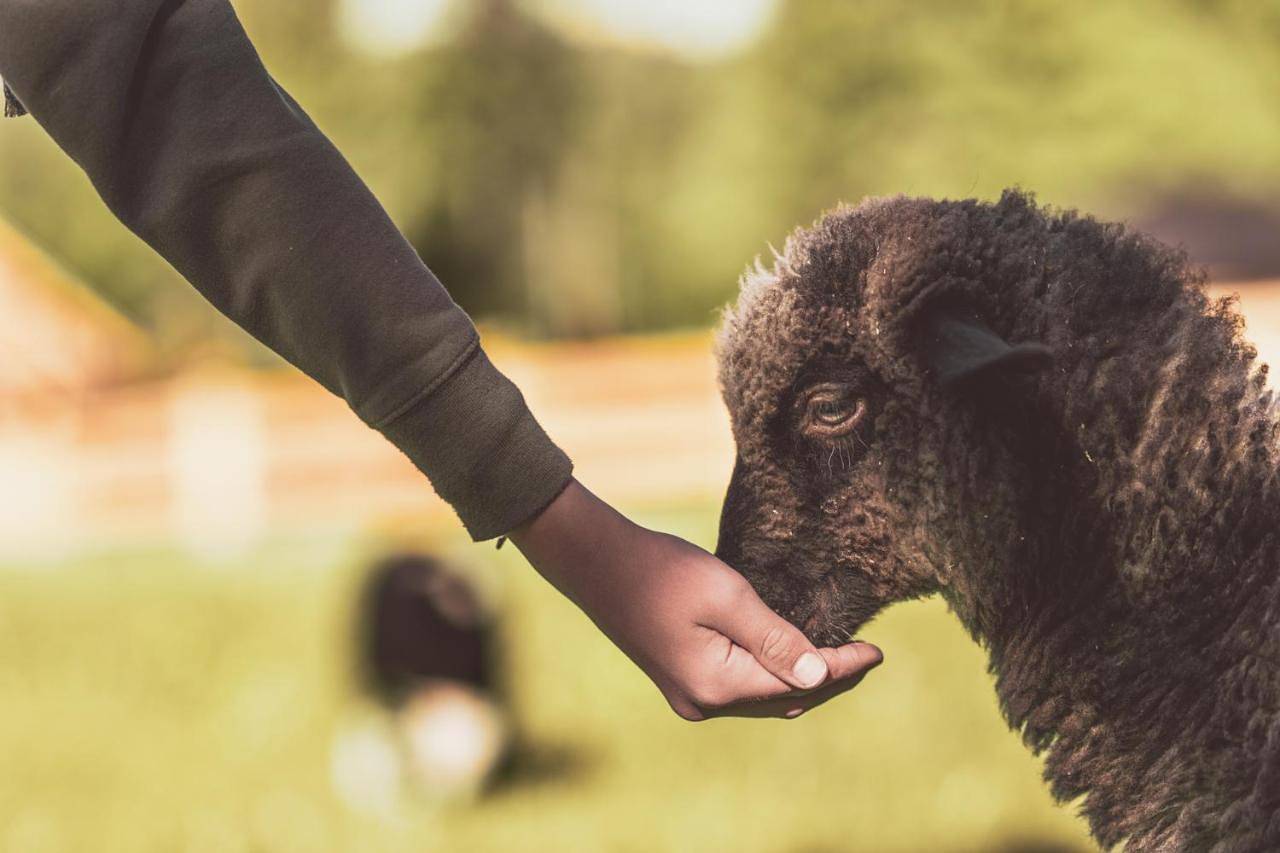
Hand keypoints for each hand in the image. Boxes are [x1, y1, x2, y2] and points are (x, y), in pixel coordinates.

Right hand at [508, 478, 882, 719]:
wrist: (597, 563)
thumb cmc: (662, 571)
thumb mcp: (726, 596)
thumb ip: (775, 639)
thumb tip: (820, 677)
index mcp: (717, 685)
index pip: (798, 684)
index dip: (842, 668)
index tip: (876, 650)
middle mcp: (704, 703)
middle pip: (783, 699)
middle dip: (828, 679)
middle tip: (866, 655)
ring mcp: (689, 696)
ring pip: (762, 697)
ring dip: (801, 679)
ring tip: (838, 658)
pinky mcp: (680, 679)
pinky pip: (740, 688)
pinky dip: (770, 675)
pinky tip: (789, 658)